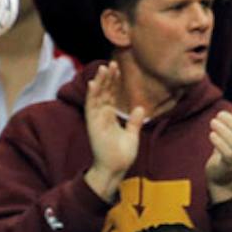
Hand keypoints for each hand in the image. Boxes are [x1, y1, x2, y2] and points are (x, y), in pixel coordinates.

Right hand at [82, 62, 145, 201]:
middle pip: (103, 92)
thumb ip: (134, 121)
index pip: (111, 94)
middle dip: (107, 77)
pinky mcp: (92, 125)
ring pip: (96, 96)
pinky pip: (91, 107)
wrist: (115, 169)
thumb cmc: (122, 155)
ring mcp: (96, 119)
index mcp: (109, 116)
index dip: (114, 81)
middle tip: (112, 63)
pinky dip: (92, 96)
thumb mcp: (132, 135)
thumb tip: (141, 108)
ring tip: (103, 68)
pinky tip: (93, 84)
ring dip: (99, 82)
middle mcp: (101, 115)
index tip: (117, 68)